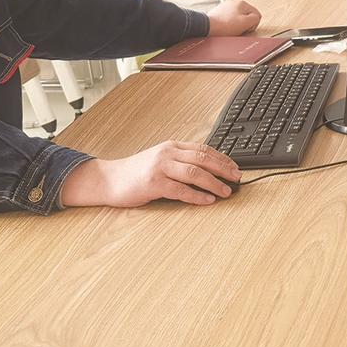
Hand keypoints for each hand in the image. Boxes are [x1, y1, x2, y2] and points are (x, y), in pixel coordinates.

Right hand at [60, 141, 240, 207]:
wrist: (109, 179)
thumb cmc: (136, 172)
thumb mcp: (160, 159)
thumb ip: (180, 160)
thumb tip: (208, 170)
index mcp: (171, 146)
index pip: (204, 149)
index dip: (222, 158)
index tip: (235, 167)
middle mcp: (167, 154)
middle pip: (203, 158)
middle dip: (224, 168)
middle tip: (237, 178)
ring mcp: (160, 168)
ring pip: (195, 173)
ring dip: (214, 183)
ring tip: (226, 191)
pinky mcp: (153, 184)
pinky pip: (180, 190)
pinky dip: (197, 196)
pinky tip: (208, 200)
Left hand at [206, 0, 260, 35]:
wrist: (206, 28)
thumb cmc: (223, 26)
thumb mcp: (245, 23)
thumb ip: (255, 18)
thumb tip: (256, 18)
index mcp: (242, 3)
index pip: (256, 15)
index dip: (253, 24)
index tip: (245, 28)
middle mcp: (234, 3)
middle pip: (247, 16)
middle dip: (244, 24)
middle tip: (237, 29)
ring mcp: (226, 8)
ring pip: (238, 19)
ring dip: (236, 25)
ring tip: (230, 30)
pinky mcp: (219, 14)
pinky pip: (229, 21)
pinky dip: (228, 25)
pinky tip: (224, 29)